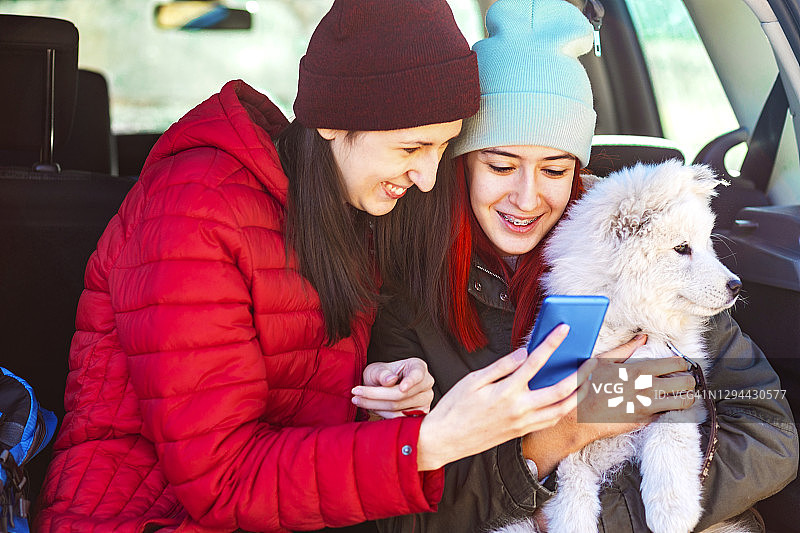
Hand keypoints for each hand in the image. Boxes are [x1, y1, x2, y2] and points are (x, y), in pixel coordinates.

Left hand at [351, 358, 434, 418]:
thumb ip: (383, 373)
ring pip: (398, 408)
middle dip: (376, 395)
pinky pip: (399, 419)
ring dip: (376, 405)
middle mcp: (426, 384)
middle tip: (356, 392)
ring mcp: (424, 401)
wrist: (382, 387)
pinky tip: (370, 407)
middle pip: (402, 394)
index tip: (402, 387)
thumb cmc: (381, 375)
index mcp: (419, 367)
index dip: (410, 382)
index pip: (417, 375)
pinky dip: (382, 414)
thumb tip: (390, 380)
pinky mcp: (419, 415)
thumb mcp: (378, 369)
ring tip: (358, 399)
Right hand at [416, 325, 596, 470]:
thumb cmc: (455, 407)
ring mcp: (522, 423)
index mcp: (506, 391)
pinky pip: (549, 421)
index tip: (564, 330)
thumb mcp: (473, 380)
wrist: (445, 439)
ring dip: (577, 396)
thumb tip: (523, 353)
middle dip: (579, 375)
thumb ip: (501, 366)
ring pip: (560, 411)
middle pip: (559, 391)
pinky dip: (562, 410)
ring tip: (586, 382)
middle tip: (591, 362)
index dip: (551, 343)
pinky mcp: (520, 432)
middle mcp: (519, 408)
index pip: (535, 361)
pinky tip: (566, 400)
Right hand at [521, 334, 696, 476]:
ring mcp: (648, 408)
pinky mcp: (644, 422)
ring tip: (681, 393)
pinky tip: (661, 405)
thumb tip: (643, 337)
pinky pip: (667, 414)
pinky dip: (668, 409)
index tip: (680, 364)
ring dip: (685, 396)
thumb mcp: (601, 361)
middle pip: (686, 383)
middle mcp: (647, 389)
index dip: (682, 363)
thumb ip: (625, 350)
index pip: (677, 364)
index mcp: (638, 370)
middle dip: (688, 380)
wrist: (575, 418)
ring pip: (683, 402)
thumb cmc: (585, 386)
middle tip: (684, 379)